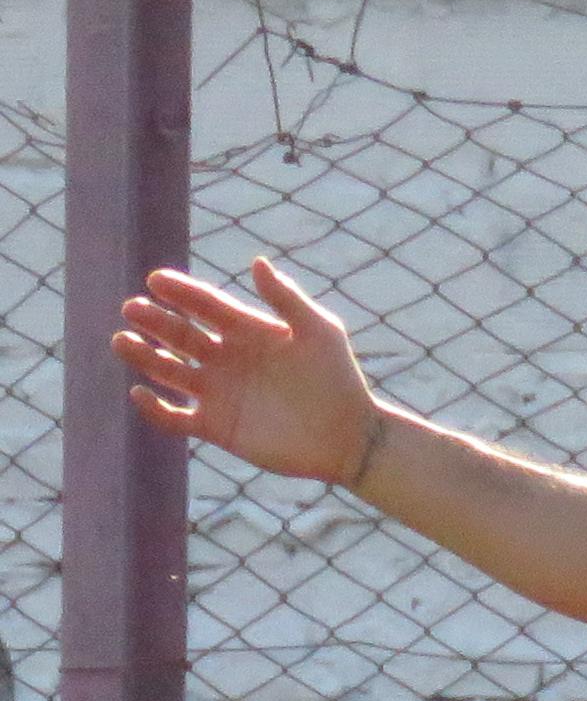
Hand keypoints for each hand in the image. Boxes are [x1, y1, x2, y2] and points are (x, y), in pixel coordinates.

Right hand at [113, 257, 380, 486]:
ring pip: (171, 371)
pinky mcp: (218, 427)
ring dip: (146, 357)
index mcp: (246, 329)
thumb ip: (287, 299)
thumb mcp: (318, 332)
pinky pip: (178, 418)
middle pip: (180, 334)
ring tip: (123, 342)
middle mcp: (226, 357)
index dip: (180, 292)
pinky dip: (157, 409)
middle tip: (132, 310)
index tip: (156, 280)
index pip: (204, 305)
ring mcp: (219, 392)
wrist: (349, 437)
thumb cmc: (339, 380)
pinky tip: (140, 393)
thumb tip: (257, 263)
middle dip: (155, 321)